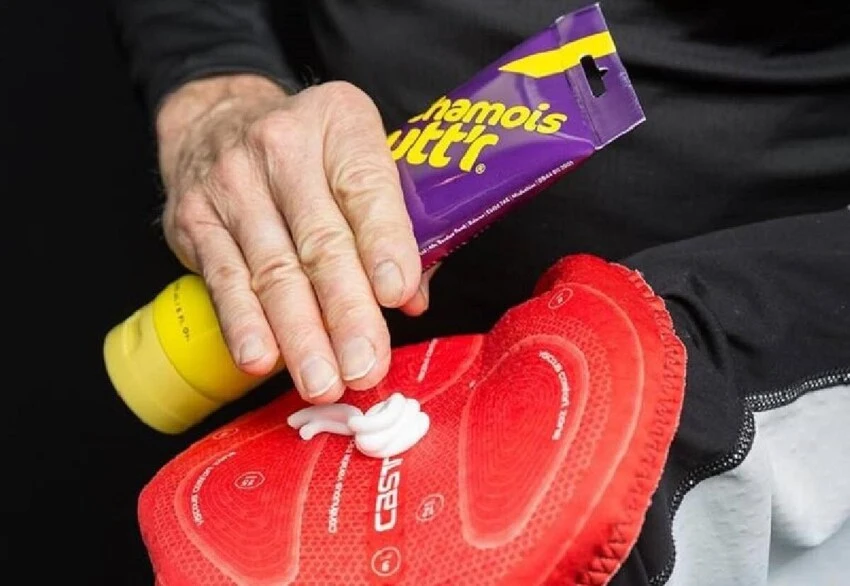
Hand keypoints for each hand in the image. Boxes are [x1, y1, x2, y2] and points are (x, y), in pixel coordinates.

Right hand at [156, 74, 433, 403]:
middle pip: (320, 241)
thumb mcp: (359, 160)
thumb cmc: (310, 153)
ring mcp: (232, 183)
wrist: (218, 119)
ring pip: (273, 270)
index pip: (366, 187)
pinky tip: (261, 359)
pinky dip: (244, 323)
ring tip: (323, 381)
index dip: (384, 243)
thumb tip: (411, 299)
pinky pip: (225, 280)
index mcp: (340, 123)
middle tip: (365, 365)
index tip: (397, 294)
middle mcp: (281, 146)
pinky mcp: (195, 218)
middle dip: (346, 312)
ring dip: (300, 335)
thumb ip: (395, 225)